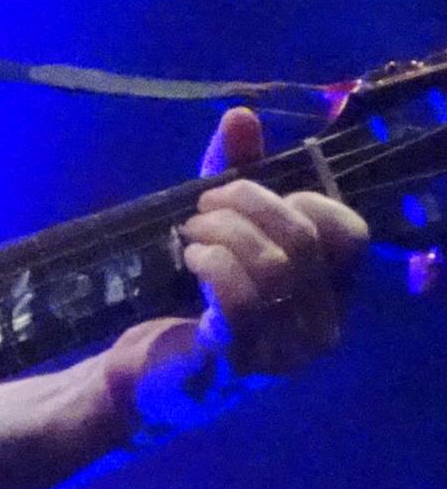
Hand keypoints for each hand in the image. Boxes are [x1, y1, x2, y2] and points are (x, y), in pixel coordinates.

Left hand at [111, 105, 370, 434]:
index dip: (298, 201)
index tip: (243, 193)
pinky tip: (189, 258)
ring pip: (273, 268)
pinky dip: (212, 265)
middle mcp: (320, 328)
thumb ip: (236, 176)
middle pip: (304, 242)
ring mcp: (281, 353)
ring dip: (222, 233)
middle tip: (201, 207)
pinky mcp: (234, 365)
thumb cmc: (189, 303)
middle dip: (247, 206)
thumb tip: (241, 115)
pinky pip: (239, 303)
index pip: (348, 233)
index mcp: (331, 296)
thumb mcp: (219, 232)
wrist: (139, 374)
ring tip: (188, 234)